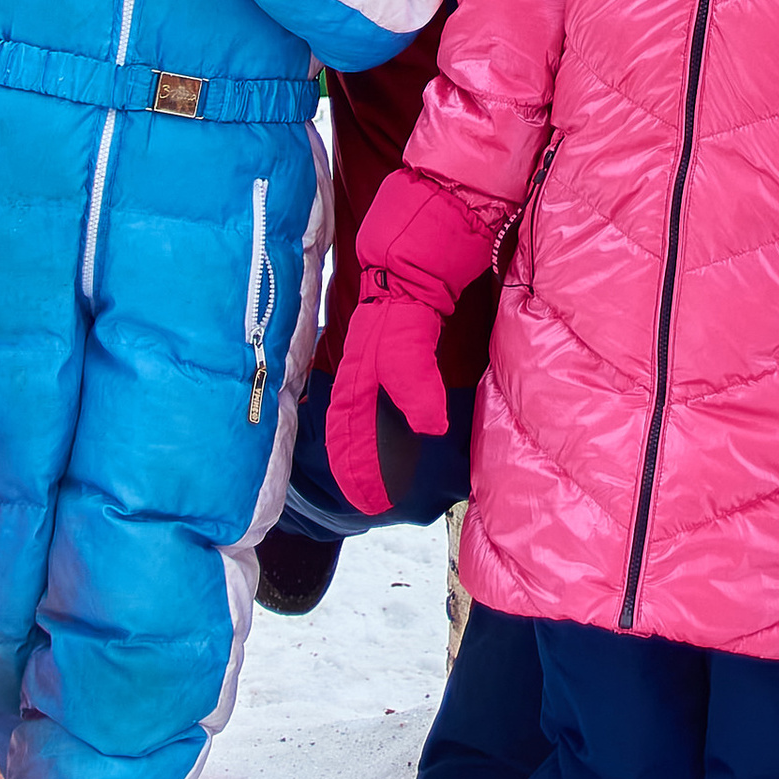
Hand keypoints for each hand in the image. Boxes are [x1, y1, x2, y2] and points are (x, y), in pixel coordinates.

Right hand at [324, 288, 452, 515]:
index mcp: (354, 386)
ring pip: (364, 423)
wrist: (408, 275)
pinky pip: (380, 408)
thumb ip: (417, 391)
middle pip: (350, 435)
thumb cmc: (402, 314)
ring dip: (370, 451)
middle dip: (358, 468)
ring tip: (385, 476)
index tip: (370, 503)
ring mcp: (370, 373)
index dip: (355, 471)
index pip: (347, 439)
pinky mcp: (387, 363)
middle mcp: (356, 384)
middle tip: (375, 501)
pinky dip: (386, 430)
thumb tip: (431, 429)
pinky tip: (401, 435)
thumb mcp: (409, 355)